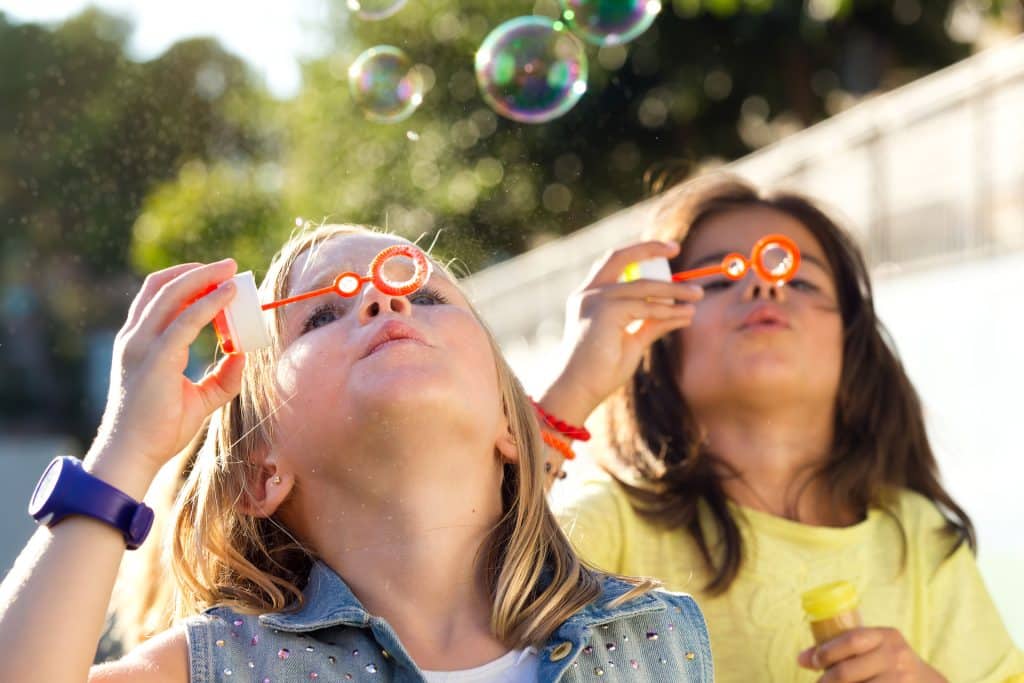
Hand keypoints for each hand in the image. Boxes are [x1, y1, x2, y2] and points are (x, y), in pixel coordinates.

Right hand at [88, 259, 245, 476]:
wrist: (134, 454)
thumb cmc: (160, 429)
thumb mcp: (200, 399)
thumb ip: (222, 378)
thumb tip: (244, 357)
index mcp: (140, 343)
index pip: (161, 298)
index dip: (188, 282)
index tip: (219, 279)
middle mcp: (136, 338)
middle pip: (163, 287)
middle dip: (197, 271)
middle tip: (229, 265)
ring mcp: (141, 346)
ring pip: (171, 295)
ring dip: (203, 277)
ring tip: (230, 270)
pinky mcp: (156, 358)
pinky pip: (185, 321)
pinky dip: (208, 304)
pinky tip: (227, 295)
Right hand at [538, 241, 701, 425]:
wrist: (577, 390)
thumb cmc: (600, 371)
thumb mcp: (632, 341)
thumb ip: (652, 323)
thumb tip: (682, 311)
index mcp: (590, 297)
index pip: (614, 264)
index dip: (640, 253)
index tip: (667, 251)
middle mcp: (589, 294)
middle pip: (620, 258)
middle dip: (649, 249)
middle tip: (676, 248)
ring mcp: (595, 300)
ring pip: (642, 286)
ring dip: (673, 289)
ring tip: (696, 295)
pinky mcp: (605, 312)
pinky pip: (646, 307)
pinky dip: (669, 310)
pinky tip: (686, 315)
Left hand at [798, 627, 946, 681]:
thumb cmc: (891, 664)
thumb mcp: (876, 648)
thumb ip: (844, 648)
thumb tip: (801, 658)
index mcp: (887, 636)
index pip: (851, 640)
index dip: (826, 652)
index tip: (810, 662)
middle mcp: (897, 657)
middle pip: (849, 672)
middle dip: (827, 680)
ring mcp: (901, 680)